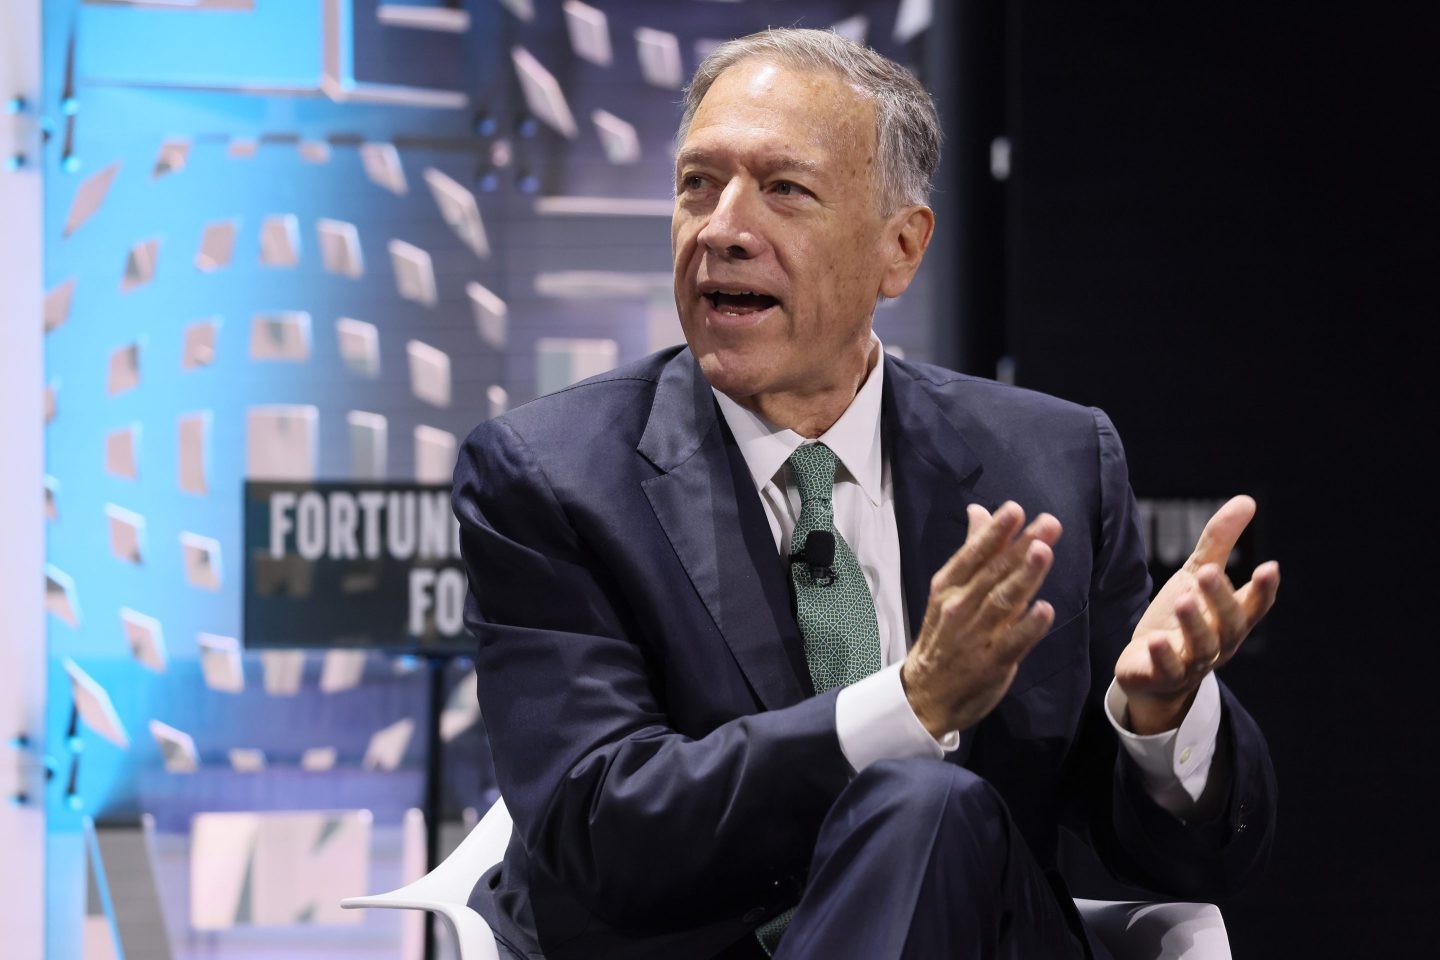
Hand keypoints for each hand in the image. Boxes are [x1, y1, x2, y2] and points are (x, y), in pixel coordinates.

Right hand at [901, 501, 1062, 738]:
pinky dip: (1029, 626)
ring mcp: (975, 636)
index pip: (973, 555)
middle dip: (1021, 547)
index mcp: (948, 587)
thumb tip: (980, 511)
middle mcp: (959, 607)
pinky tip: (1045, 609)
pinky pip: (1013, 642)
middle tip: (1048, 524)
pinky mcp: (991, 663)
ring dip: (1025, 577)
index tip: (1014, 509)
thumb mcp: (949, 590)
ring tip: (1044, 553)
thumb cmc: (943, 636)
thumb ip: (971, 551)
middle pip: (994, 574)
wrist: (926, 693)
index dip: (994, 532)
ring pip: (1003, 602)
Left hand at [1115, 495, 1279, 734]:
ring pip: (1201, 646)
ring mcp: (1193, 662)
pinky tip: (1156, 641)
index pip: (1255, 605)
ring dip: (1194, 624)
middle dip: (1221, 598)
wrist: (1152, 670)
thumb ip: (1219, 542)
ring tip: (1184, 599)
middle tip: (1207, 572)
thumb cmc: (1184, 616)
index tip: (1269, 567)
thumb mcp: (1197, 575)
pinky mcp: (1163, 676)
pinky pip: (1168, 670)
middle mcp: (1220, 642)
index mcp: (1232, 618)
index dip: (1263, 589)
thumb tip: (1247, 500)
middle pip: (1228, 623)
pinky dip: (1164, 657)